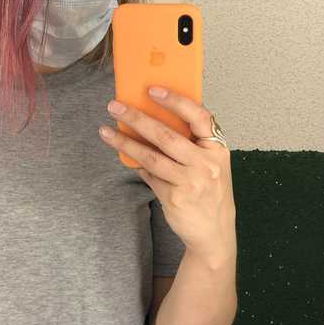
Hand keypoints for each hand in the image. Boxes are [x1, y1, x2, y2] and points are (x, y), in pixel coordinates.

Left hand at [99, 86, 236, 263]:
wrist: (215, 234)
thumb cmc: (210, 193)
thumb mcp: (210, 165)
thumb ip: (191, 146)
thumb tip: (152, 125)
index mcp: (217, 150)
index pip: (199, 117)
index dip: (176, 101)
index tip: (153, 90)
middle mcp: (205, 164)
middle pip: (166, 135)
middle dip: (137, 118)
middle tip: (115, 106)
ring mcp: (190, 182)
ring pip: (151, 156)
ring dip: (125, 142)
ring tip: (106, 131)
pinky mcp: (175, 198)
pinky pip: (150, 176)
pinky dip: (137, 165)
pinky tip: (125, 156)